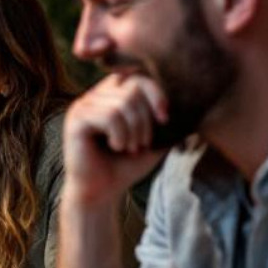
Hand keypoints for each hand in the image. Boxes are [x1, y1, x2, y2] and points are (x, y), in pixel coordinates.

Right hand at [62, 73, 169, 207]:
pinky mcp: (76, 120)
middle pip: (133, 87)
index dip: (157, 94)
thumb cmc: (126, 165)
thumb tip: (191, 97)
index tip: (165, 119)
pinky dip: (120, 135)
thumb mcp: (154, 137)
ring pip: (123, 103)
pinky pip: (109, 116)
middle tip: (142, 143)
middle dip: (146, 118)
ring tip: (130, 147)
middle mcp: (95, 95)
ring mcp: (83, 105)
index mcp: (112, 94)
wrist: (102, 192)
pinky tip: (116, 147)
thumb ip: (165, 116)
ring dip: (134, 131)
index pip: (139, 75)